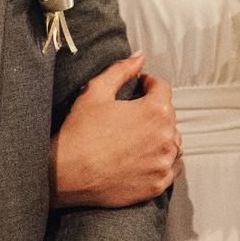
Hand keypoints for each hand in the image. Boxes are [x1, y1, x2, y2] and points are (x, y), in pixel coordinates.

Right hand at [51, 52, 179, 207]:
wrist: (66, 175)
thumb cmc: (79, 133)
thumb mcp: (95, 92)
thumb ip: (121, 70)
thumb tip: (140, 56)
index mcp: (155, 111)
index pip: (163, 88)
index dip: (148, 84)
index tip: (138, 88)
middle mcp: (166, 137)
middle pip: (169, 116)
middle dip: (153, 110)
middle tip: (131, 115)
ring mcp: (163, 163)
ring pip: (173, 142)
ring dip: (160, 135)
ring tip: (136, 137)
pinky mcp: (158, 184)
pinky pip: (171, 167)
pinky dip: (162, 160)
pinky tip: (143, 157)